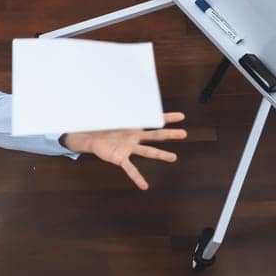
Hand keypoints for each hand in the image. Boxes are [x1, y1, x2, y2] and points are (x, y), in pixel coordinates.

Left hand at [62, 111, 186, 190]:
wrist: (91, 138)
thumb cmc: (104, 127)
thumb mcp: (112, 116)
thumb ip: (119, 108)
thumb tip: (120, 89)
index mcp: (134, 126)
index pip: (153, 120)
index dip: (167, 118)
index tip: (182, 116)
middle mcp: (135, 138)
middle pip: (155, 135)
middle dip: (170, 134)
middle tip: (184, 134)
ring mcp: (129, 148)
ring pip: (147, 151)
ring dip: (160, 155)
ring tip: (174, 157)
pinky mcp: (120, 158)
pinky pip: (130, 169)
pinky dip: (137, 177)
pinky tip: (145, 186)